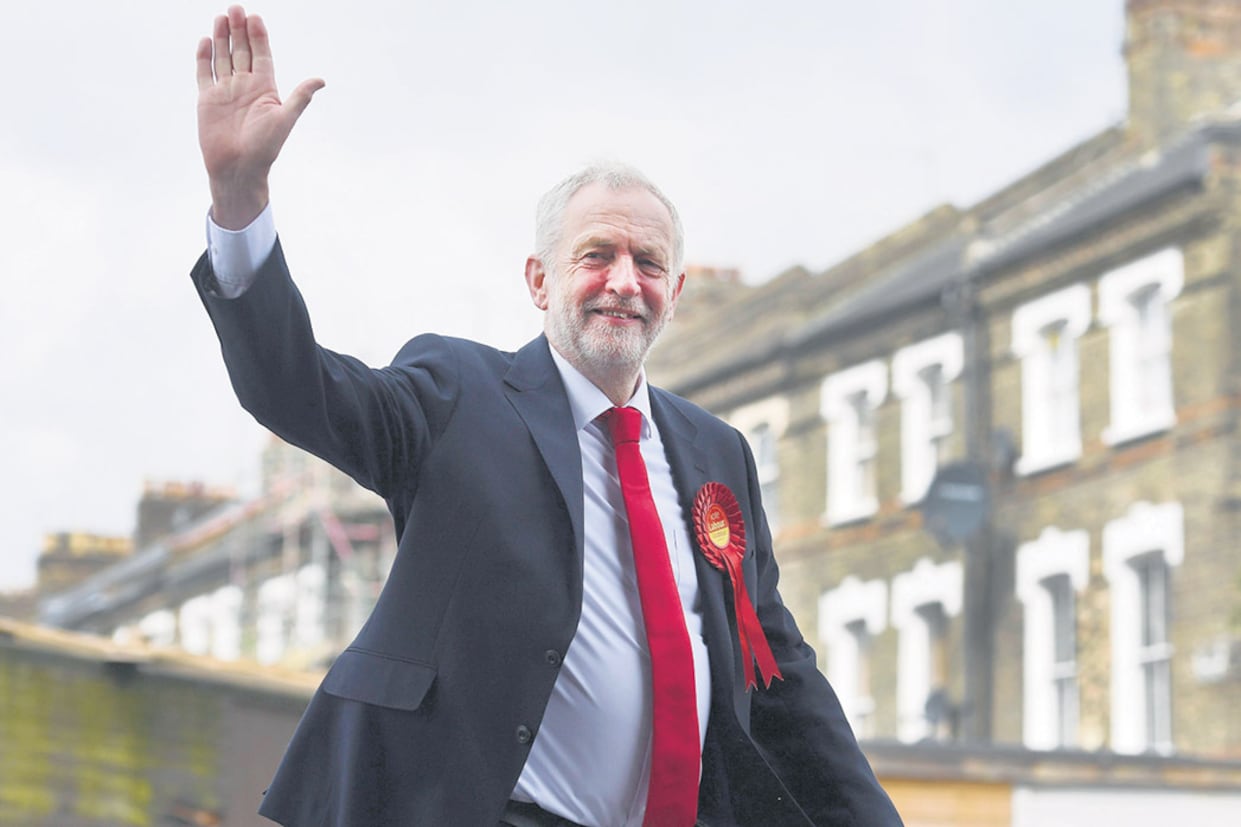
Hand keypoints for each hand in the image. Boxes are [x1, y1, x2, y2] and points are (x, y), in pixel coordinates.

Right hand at [196, 5, 323, 228]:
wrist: (238, 169)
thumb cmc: (264, 149)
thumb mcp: (285, 119)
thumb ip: (300, 97)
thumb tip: (321, 80)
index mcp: (265, 89)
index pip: (262, 55)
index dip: (258, 37)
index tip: (256, 18)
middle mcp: (245, 86)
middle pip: (241, 51)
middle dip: (239, 30)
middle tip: (236, 8)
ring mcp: (225, 91)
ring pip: (223, 57)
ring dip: (222, 37)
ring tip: (222, 17)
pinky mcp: (207, 99)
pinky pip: (204, 73)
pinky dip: (204, 57)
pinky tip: (206, 40)